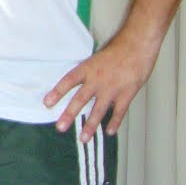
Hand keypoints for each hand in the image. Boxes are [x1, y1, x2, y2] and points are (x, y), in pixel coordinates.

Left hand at [43, 28, 163, 141]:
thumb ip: (89, 72)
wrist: (138, 46)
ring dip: (90, 126)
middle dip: (69, 114)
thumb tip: (79, 83)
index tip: (47, 103)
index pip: (68, 81)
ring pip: (98, 110)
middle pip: (80, 100)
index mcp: (88, 68)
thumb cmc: (118, 49)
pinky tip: (109, 132)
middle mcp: (97, 80)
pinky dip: (114, 122)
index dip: (57, 92)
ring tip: (83, 138)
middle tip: (60, 127)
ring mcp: (112, 88)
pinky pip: (119, 112)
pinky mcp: (126, 94)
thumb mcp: (97, 57)